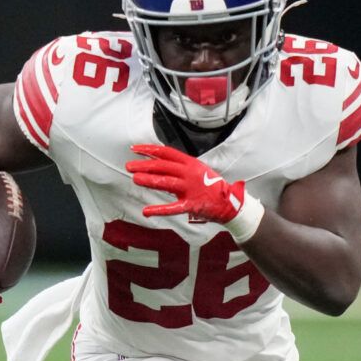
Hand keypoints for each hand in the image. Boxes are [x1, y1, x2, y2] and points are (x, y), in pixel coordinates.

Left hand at [125, 144, 257, 229]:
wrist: (230, 201)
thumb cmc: (210, 185)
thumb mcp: (196, 169)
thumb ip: (179, 166)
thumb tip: (157, 161)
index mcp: (190, 163)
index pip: (166, 153)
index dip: (149, 150)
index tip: (134, 149)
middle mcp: (190, 173)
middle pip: (163, 166)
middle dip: (144, 165)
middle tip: (129, 166)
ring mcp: (191, 189)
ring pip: (166, 182)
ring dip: (149, 180)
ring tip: (135, 179)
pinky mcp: (192, 205)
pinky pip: (173, 207)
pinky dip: (159, 209)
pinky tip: (146, 211)